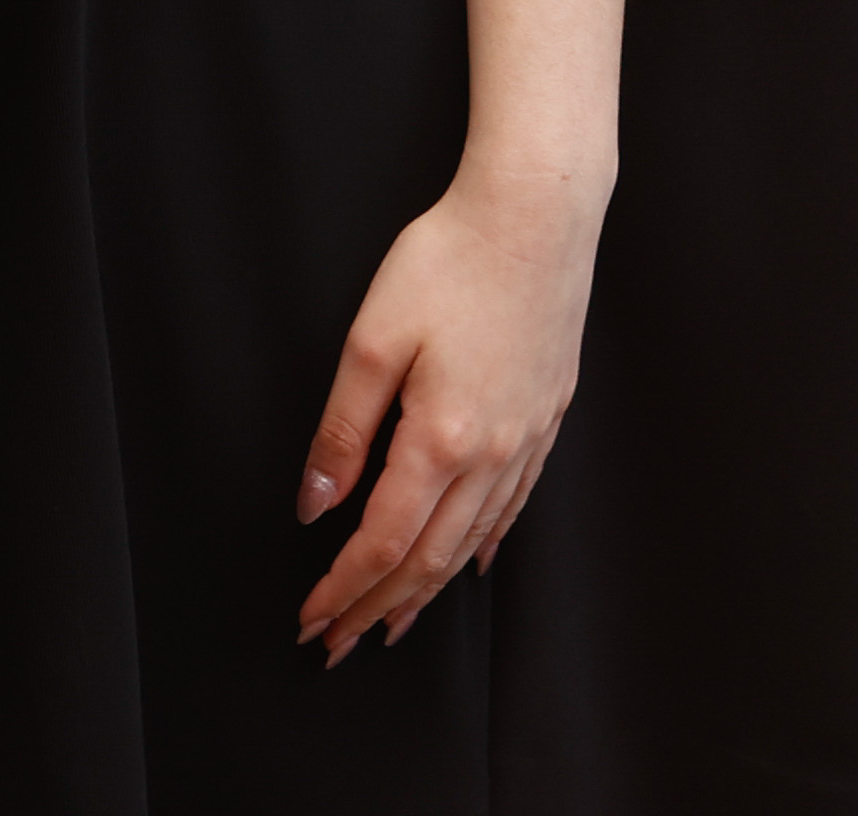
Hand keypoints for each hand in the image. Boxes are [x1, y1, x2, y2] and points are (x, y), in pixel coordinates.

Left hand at [294, 168, 599, 664]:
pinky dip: (483, 546)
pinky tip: (472, 563)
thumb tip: (314, 506)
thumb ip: (342, 432)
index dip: (341, 588)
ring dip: (428, 591)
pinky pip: (512, 506)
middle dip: (377, 608)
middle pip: (429, 559)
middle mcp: (491, 454)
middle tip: (338, 644)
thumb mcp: (373, 340)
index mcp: (441, 439)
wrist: (538, 212)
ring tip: (393, 623)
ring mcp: (527, 439)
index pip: (382, 542)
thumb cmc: (451, 259)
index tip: (309, 620)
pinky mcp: (548, 417)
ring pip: (473, 542)